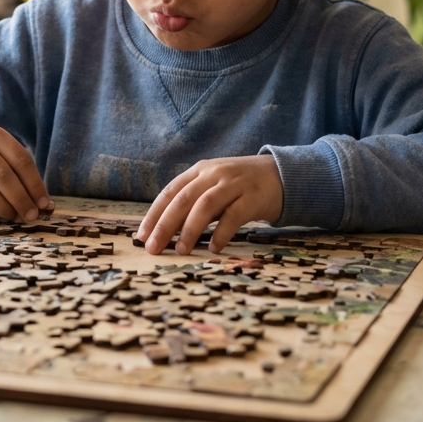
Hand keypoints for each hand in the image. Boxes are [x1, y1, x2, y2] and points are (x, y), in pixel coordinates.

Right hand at [0, 125, 50, 221]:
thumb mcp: (0, 152)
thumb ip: (21, 173)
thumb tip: (44, 205)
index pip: (21, 160)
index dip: (35, 184)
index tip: (44, 203)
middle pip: (3, 176)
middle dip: (21, 200)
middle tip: (32, 216)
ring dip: (5, 209)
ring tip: (16, 217)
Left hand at [136, 155, 282, 255]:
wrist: (280, 175)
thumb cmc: (240, 186)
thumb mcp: (213, 186)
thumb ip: (193, 201)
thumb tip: (164, 230)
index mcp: (200, 170)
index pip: (170, 192)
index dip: (154, 214)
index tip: (142, 236)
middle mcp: (214, 174)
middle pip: (183, 199)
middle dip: (165, 225)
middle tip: (153, 248)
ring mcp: (234, 184)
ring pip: (205, 205)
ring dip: (190, 229)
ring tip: (181, 250)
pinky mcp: (253, 197)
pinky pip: (234, 215)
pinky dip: (221, 232)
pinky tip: (214, 248)